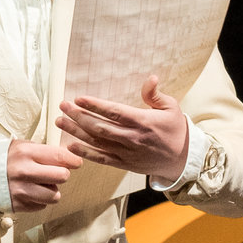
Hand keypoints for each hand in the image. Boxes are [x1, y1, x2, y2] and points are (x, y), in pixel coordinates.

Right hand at [6, 140, 82, 211]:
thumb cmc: (5, 159)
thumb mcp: (21, 146)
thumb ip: (43, 151)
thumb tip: (69, 157)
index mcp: (26, 152)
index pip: (60, 156)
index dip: (73, 160)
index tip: (77, 162)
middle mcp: (24, 171)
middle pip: (62, 176)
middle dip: (62, 175)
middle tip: (55, 174)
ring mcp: (21, 190)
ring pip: (55, 195)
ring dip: (52, 191)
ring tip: (41, 185)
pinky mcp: (18, 205)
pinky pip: (42, 205)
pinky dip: (39, 200)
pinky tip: (30, 192)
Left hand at [56, 75, 189, 179]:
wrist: (182, 159)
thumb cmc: (175, 130)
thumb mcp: (171, 107)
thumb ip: (155, 94)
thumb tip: (150, 78)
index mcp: (143, 121)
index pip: (114, 112)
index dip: (95, 105)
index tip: (78, 98)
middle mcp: (132, 137)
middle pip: (100, 126)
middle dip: (78, 116)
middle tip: (63, 106)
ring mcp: (127, 152)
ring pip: (97, 142)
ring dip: (76, 132)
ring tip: (60, 121)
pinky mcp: (124, 164)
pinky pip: (101, 159)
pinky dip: (85, 153)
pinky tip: (70, 146)